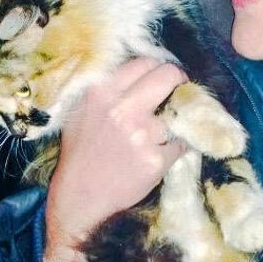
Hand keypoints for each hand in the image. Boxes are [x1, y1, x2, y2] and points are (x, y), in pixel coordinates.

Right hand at [43, 58, 187, 261]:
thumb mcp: (82, 111)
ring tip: (170, 126)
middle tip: (180, 91)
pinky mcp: (155, 159)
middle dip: (178, 80)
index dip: (158, 70)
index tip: (163, 79)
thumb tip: (145, 71)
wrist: (80, 198)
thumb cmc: (81, 153)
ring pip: (180, 109)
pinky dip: (180, 145)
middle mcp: (122, 109)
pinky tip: (168, 149)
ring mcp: (141, 134)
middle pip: (168, 75)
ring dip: (180, 117)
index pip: (144, 63)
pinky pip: (183, 142)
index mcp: (102, 92)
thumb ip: (109, 89)